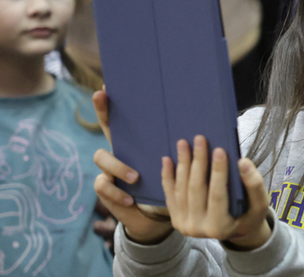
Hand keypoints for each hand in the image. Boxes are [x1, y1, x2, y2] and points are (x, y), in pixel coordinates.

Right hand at [91, 89, 173, 244]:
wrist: (154, 216)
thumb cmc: (167, 183)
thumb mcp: (173, 163)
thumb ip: (180, 147)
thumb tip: (202, 126)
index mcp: (136, 143)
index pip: (122, 119)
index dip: (111, 103)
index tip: (106, 87)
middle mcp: (118, 151)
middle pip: (105, 128)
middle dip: (101, 111)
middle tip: (101, 97)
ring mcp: (108, 169)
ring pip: (102, 158)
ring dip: (119, 167)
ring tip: (136, 177)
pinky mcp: (106, 189)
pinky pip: (104, 186)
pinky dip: (118, 193)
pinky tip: (131, 199)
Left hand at [163, 135, 271, 249]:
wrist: (233, 231)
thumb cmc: (248, 215)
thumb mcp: (260, 204)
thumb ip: (255, 184)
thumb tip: (243, 162)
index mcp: (220, 227)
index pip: (218, 194)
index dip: (218, 172)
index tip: (219, 149)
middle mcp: (198, 229)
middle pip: (196, 189)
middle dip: (198, 162)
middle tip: (200, 138)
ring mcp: (184, 224)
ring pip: (181, 190)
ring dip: (182, 164)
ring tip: (184, 143)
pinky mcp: (176, 218)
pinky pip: (170, 195)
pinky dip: (167, 176)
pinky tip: (167, 159)